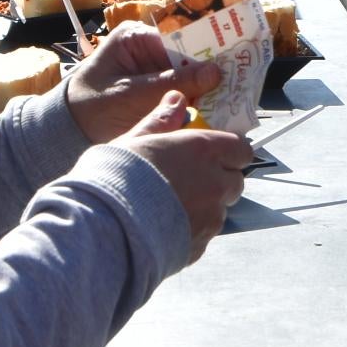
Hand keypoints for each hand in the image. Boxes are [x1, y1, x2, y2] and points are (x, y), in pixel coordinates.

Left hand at [65, 24, 222, 142]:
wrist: (66, 132)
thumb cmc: (89, 107)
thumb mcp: (131, 95)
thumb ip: (171, 84)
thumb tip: (215, 72)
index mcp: (136, 36)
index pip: (180, 35)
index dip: (208, 47)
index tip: (234, 58)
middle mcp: (149, 47)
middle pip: (190, 55)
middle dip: (212, 71)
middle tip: (242, 82)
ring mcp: (155, 69)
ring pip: (191, 75)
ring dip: (209, 89)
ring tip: (236, 99)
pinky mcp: (158, 90)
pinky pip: (184, 92)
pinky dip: (199, 102)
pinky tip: (218, 111)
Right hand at [117, 95, 255, 263]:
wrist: (105, 229)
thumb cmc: (116, 178)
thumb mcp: (135, 140)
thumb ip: (161, 121)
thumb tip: (176, 100)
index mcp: (204, 151)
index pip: (241, 149)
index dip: (228, 151)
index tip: (213, 153)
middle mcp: (216, 184)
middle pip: (235, 181)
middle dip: (218, 180)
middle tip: (188, 179)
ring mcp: (211, 219)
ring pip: (219, 211)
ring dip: (205, 207)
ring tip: (169, 206)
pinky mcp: (200, 246)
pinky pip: (203, 235)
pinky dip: (191, 231)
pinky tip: (163, 227)